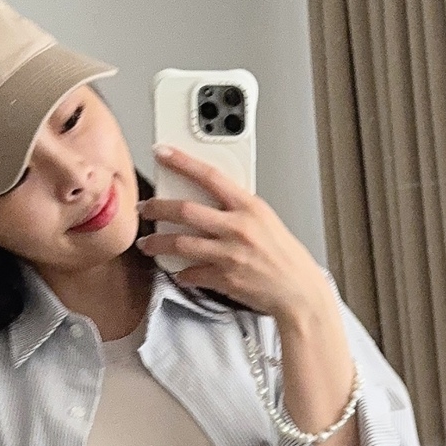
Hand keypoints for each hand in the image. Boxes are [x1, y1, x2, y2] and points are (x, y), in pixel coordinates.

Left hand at [140, 144, 332, 324]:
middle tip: (145, 207)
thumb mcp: (266, 221)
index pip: (210, 176)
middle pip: (185, 210)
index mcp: (250, 208)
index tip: (163, 153)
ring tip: (148, 243)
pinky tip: (179, 271)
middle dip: (158, 207)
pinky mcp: (225, 278)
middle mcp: (238, 228)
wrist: (299, 292)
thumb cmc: (287, 258)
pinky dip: (181, 273)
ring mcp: (230, 254)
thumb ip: (239, 210)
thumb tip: (212, 202)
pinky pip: (191, 273)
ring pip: (180, 243)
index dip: (183, 162)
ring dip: (158, 243)